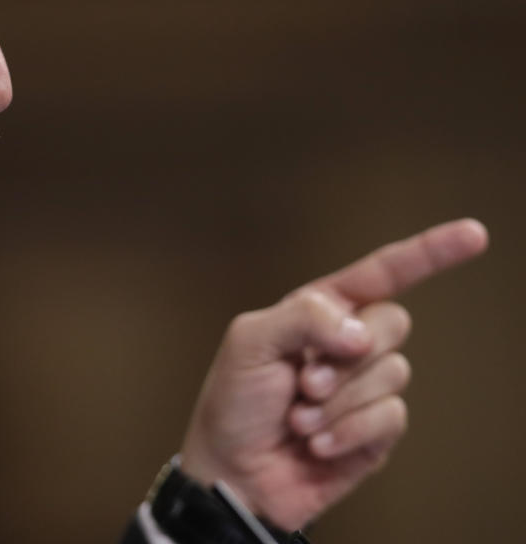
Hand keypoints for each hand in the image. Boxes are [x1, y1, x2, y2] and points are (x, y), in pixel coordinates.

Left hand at [178, 219, 488, 530]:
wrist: (232, 473)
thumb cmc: (233, 403)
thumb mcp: (249, 342)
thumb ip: (304, 316)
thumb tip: (362, 332)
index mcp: (319, 312)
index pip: (381, 273)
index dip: (429, 253)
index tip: (475, 234)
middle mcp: (347, 344)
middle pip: (393, 323)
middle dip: (349, 355)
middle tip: (304, 381)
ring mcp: (365, 388)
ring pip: (394, 373)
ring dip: (339, 400)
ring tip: (299, 417)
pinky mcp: (375, 431)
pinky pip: (391, 417)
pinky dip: (349, 431)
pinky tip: (317, 444)